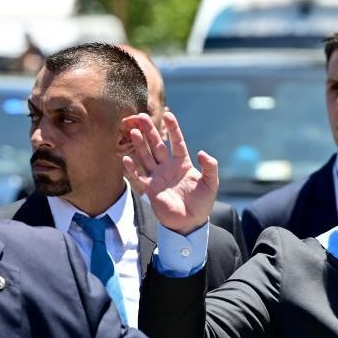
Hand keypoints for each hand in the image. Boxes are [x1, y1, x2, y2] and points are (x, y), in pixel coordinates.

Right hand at [121, 112, 217, 234]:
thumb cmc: (202, 203)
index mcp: (183, 163)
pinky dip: (132, 169)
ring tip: (133, 131)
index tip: (168, 115)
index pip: (176, 142)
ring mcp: (157, 177)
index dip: (172, 129)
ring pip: (146, 157)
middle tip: (141, 117)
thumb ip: (210, 167)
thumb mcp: (211, 183)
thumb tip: (202, 152)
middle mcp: (167, 167)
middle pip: (157, 145)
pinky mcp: (150, 189)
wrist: (190, 222)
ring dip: (139, 144)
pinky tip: (126, 158)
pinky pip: (138, 177)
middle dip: (149, 131)